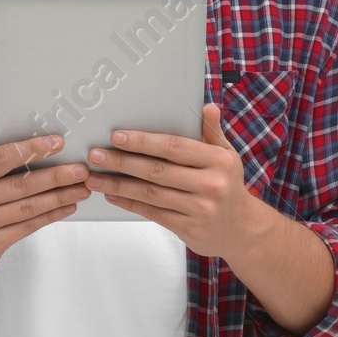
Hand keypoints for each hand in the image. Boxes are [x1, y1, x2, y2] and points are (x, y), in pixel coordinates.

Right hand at [0, 118, 91, 271]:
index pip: (1, 158)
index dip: (31, 149)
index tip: (58, 142)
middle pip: (20, 185)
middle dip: (55, 177)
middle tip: (81, 170)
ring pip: (27, 208)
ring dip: (59, 198)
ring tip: (81, 189)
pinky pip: (27, 227)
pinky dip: (50, 216)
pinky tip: (67, 207)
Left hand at [86, 105, 267, 259]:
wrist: (242, 230)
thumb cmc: (228, 185)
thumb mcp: (227, 156)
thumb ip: (213, 132)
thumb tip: (207, 106)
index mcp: (218, 161)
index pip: (175, 148)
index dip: (143, 142)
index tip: (117, 136)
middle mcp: (211, 185)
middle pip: (157, 171)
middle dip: (122, 162)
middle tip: (95, 156)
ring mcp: (200, 209)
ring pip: (151, 194)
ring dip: (119, 185)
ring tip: (95, 177)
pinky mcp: (189, 229)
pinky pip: (152, 213)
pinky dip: (130, 203)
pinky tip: (112, 195)